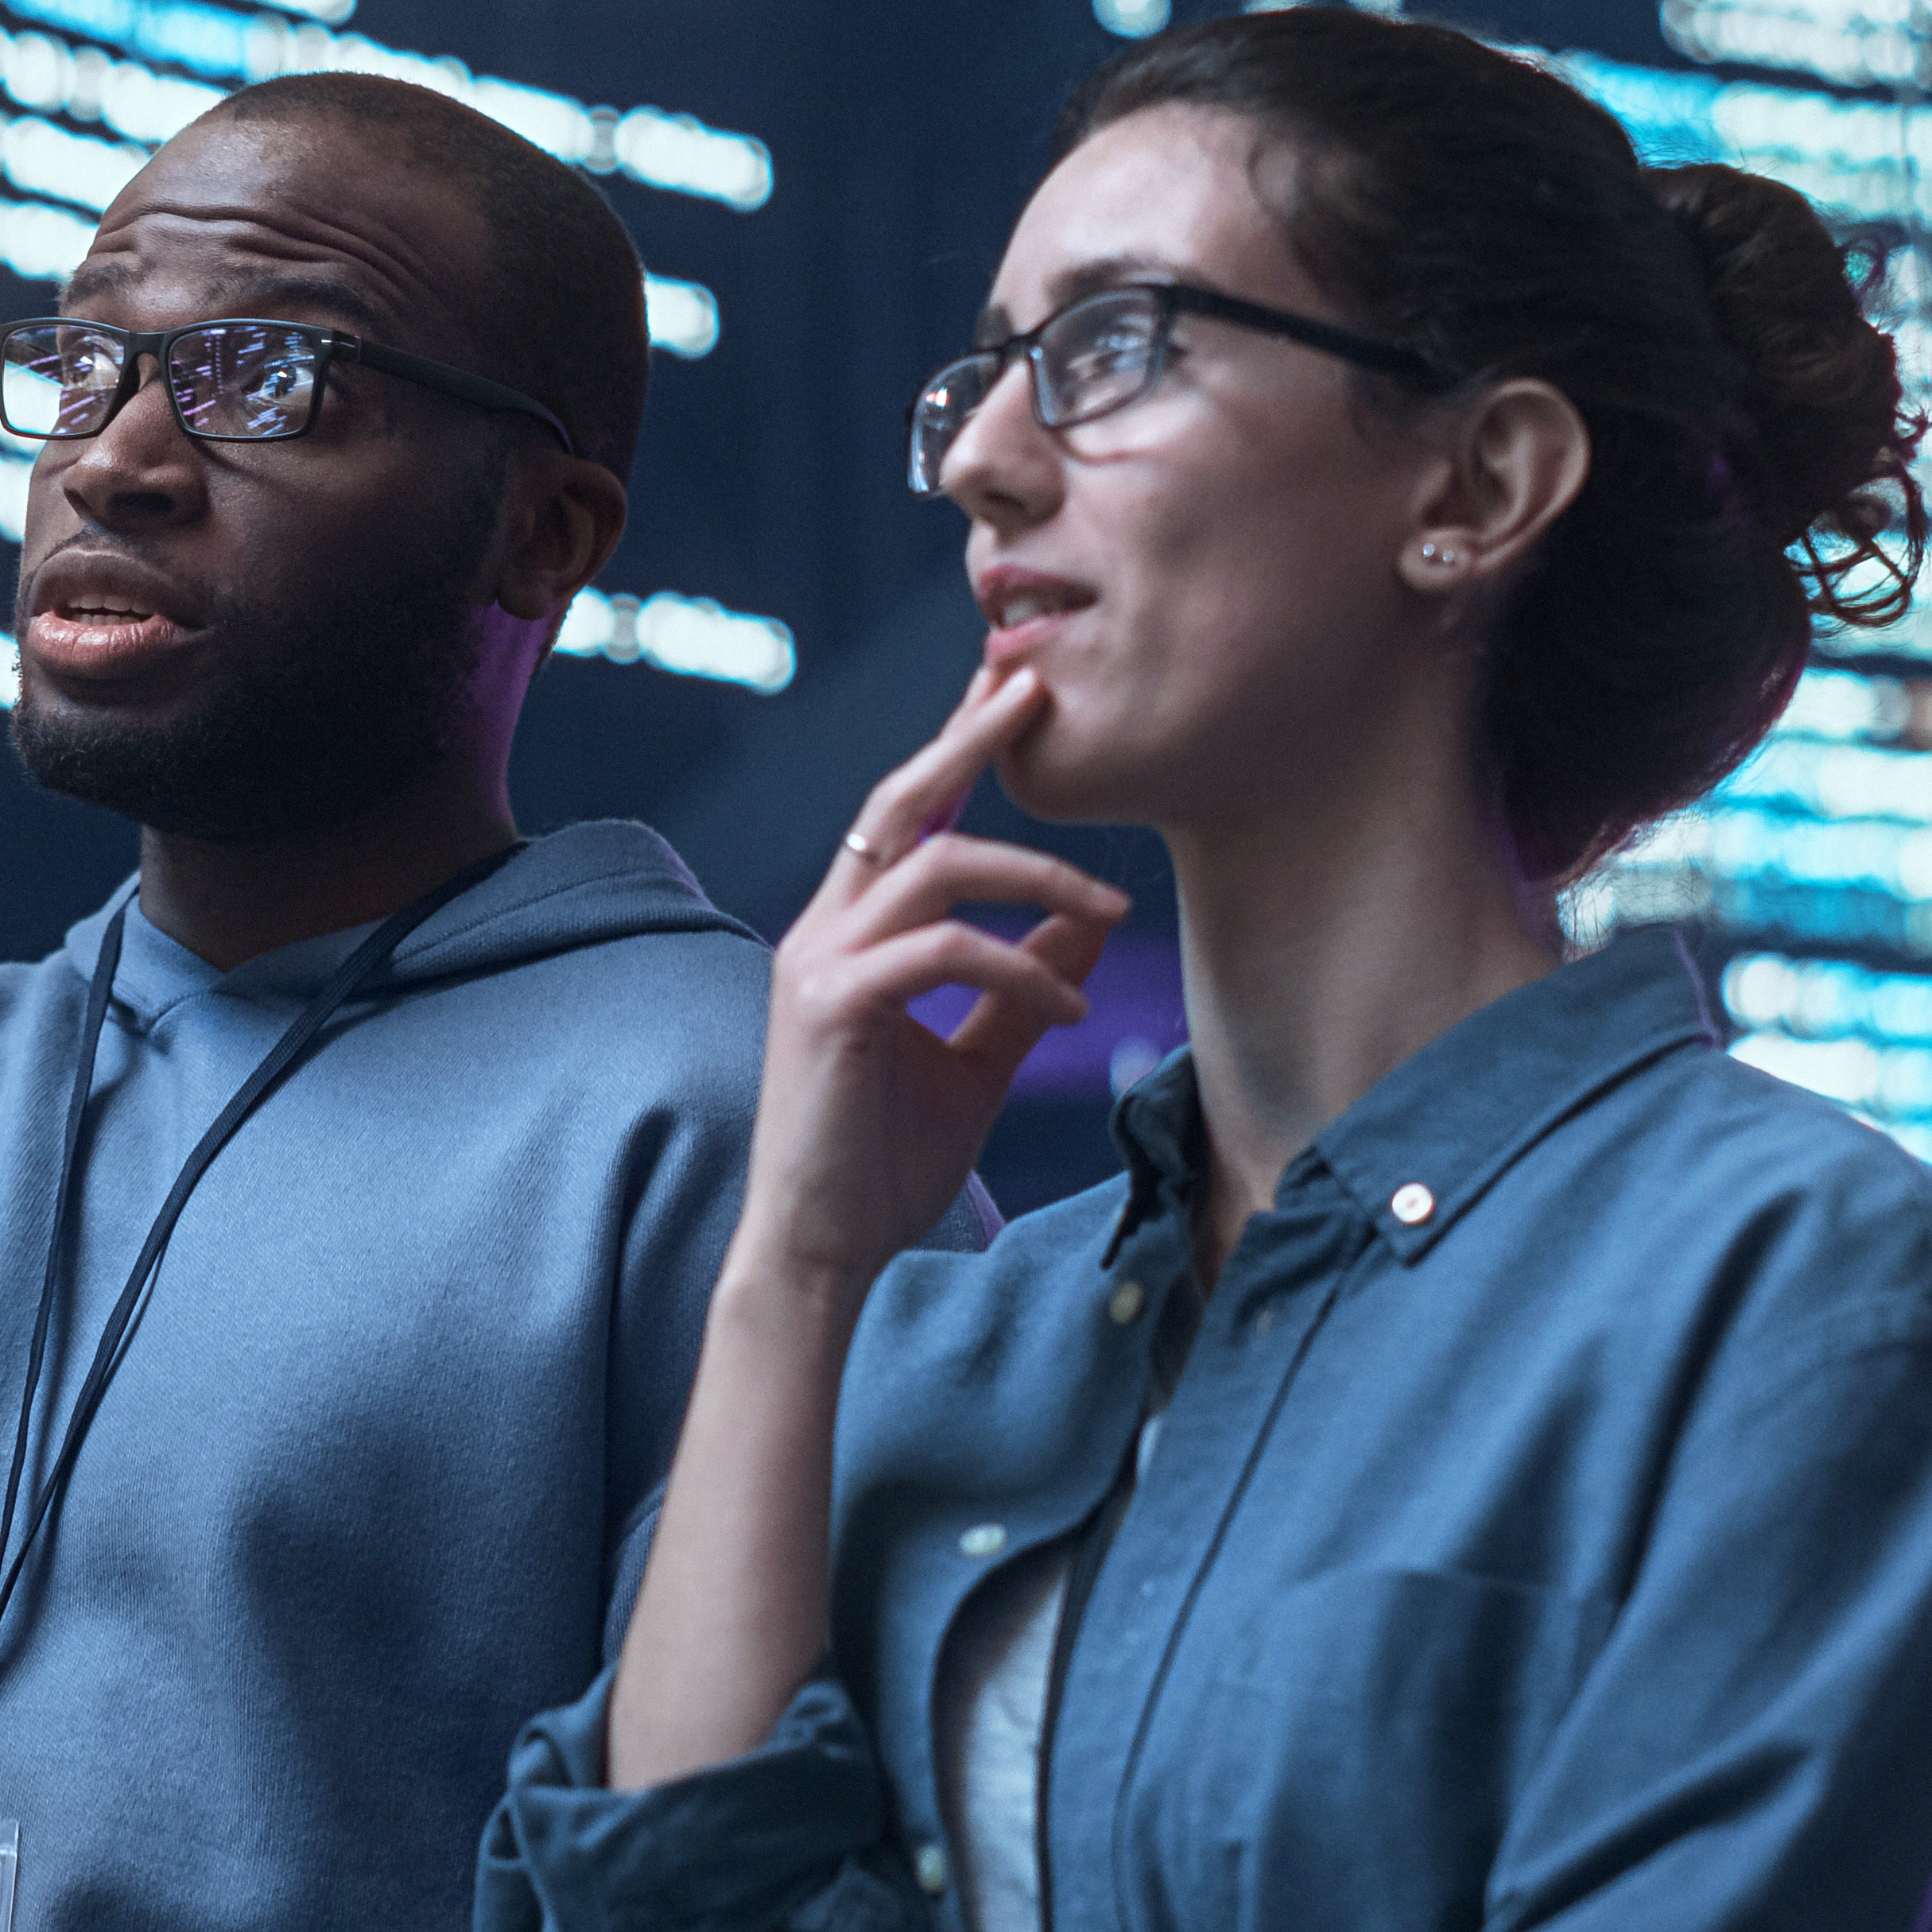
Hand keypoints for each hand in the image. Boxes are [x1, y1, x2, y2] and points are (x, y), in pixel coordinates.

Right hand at [731, 649, 1129, 1301]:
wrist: (825, 1250)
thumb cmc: (885, 1163)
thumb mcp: (978, 1060)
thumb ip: (1024, 985)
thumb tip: (1089, 920)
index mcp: (850, 934)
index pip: (905, 815)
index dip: (956, 745)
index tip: (1008, 687)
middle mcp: (825, 931)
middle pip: (899, 800)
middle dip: (970, 734)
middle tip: (1034, 682)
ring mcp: (819, 963)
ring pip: (935, 866)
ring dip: (1038, 878)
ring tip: (1112, 905)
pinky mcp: (831, 1006)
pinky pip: (943, 951)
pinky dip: (1018, 967)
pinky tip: (1067, 1006)